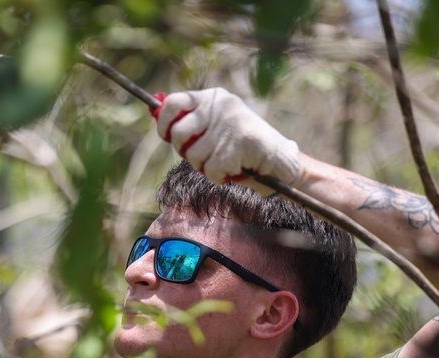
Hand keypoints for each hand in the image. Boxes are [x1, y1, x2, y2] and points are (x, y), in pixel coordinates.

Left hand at [152, 88, 300, 192]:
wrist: (282, 162)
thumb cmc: (243, 149)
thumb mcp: (215, 128)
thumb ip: (191, 123)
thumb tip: (155, 114)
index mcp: (214, 98)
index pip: (174, 102)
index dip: (164, 124)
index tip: (168, 137)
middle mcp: (221, 105)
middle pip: (179, 134)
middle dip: (187, 153)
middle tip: (207, 158)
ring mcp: (232, 122)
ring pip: (194, 156)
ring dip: (207, 168)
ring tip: (228, 163)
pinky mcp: (242, 141)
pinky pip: (212, 170)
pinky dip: (221, 177)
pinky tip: (236, 171)